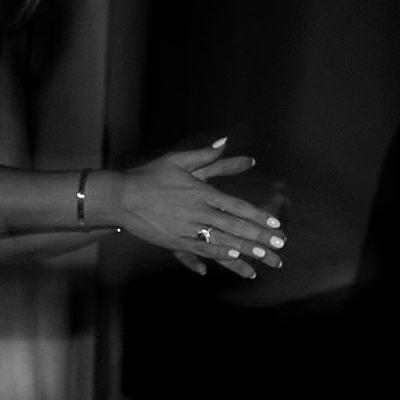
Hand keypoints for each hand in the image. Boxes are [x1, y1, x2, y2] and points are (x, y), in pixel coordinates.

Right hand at [115, 142, 284, 279]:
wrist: (119, 196)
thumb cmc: (149, 176)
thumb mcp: (177, 160)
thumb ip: (204, 154)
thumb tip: (225, 141)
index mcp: (201, 192)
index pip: (236, 205)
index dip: (258, 216)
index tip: (275, 224)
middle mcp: (196, 211)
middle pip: (234, 226)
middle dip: (259, 237)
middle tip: (280, 245)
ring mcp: (186, 228)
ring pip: (221, 241)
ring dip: (244, 250)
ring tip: (264, 257)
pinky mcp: (174, 241)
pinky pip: (199, 250)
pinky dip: (216, 255)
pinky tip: (231, 258)